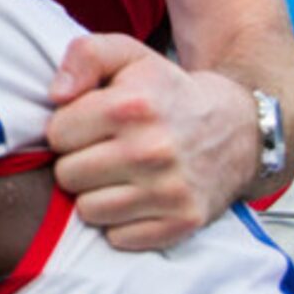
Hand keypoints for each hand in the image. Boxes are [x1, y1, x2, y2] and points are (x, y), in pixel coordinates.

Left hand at [44, 36, 255, 251]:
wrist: (236, 127)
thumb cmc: (168, 93)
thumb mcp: (129, 56)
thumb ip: (85, 56)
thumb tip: (56, 95)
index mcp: (131, 106)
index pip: (56, 135)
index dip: (69, 129)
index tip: (91, 125)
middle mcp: (151, 150)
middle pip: (67, 175)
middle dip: (79, 162)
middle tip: (105, 151)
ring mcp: (169, 190)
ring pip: (88, 210)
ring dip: (97, 194)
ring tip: (119, 175)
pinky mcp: (182, 221)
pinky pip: (119, 237)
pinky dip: (123, 222)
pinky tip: (138, 197)